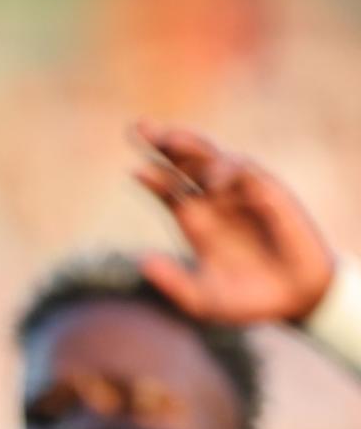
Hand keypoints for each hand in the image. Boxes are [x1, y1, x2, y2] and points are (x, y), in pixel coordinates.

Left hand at [132, 121, 336, 324]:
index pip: (167, 190)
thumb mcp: (203, 300)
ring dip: (190, 145)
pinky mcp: (269, 194)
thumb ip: (174, 284)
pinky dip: (227, 170)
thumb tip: (142, 261)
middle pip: (182, 164)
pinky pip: (246, 172)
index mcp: (195, 221)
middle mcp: (214, 202)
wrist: (295, 301)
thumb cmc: (246, 300)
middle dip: (162, 144)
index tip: (134, 171)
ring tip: (169, 137)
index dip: (151, 178)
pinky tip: (210, 179)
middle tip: (138, 127)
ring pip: (211, 158)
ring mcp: (241, 194)